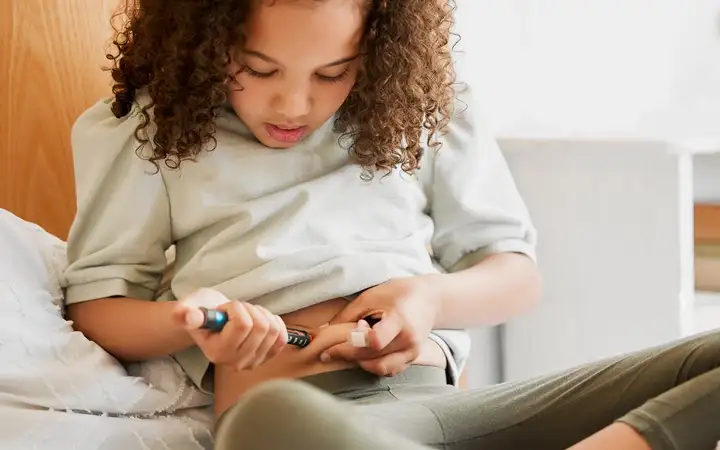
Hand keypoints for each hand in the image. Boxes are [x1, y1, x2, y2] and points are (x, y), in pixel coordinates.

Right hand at [172, 288, 287, 370]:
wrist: (213, 322)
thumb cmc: (202, 312)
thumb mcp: (190, 307)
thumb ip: (186, 312)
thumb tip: (184, 316)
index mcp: (217, 353)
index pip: (243, 324)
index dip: (236, 308)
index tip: (225, 308)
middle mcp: (236, 363)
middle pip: (260, 327)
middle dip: (249, 310)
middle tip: (236, 311)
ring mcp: (254, 362)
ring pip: (273, 329)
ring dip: (261, 314)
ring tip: (246, 315)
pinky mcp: (267, 357)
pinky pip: (283, 338)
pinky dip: (275, 323)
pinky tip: (260, 320)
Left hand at [321, 276, 441, 375]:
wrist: (430, 299)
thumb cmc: (398, 293)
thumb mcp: (371, 296)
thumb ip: (348, 315)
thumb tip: (324, 332)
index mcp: (400, 320)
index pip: (376, 341)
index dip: (353, 345)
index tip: (337, 342)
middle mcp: (409, 340)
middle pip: (373, 358)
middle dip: (348, 355)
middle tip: (331, 350)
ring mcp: (413, 352)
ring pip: (380, 369)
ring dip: (360, 362)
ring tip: (352, 348)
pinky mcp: (412, 359)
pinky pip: (389, 370)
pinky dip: (373, 365)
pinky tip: (365, 353)